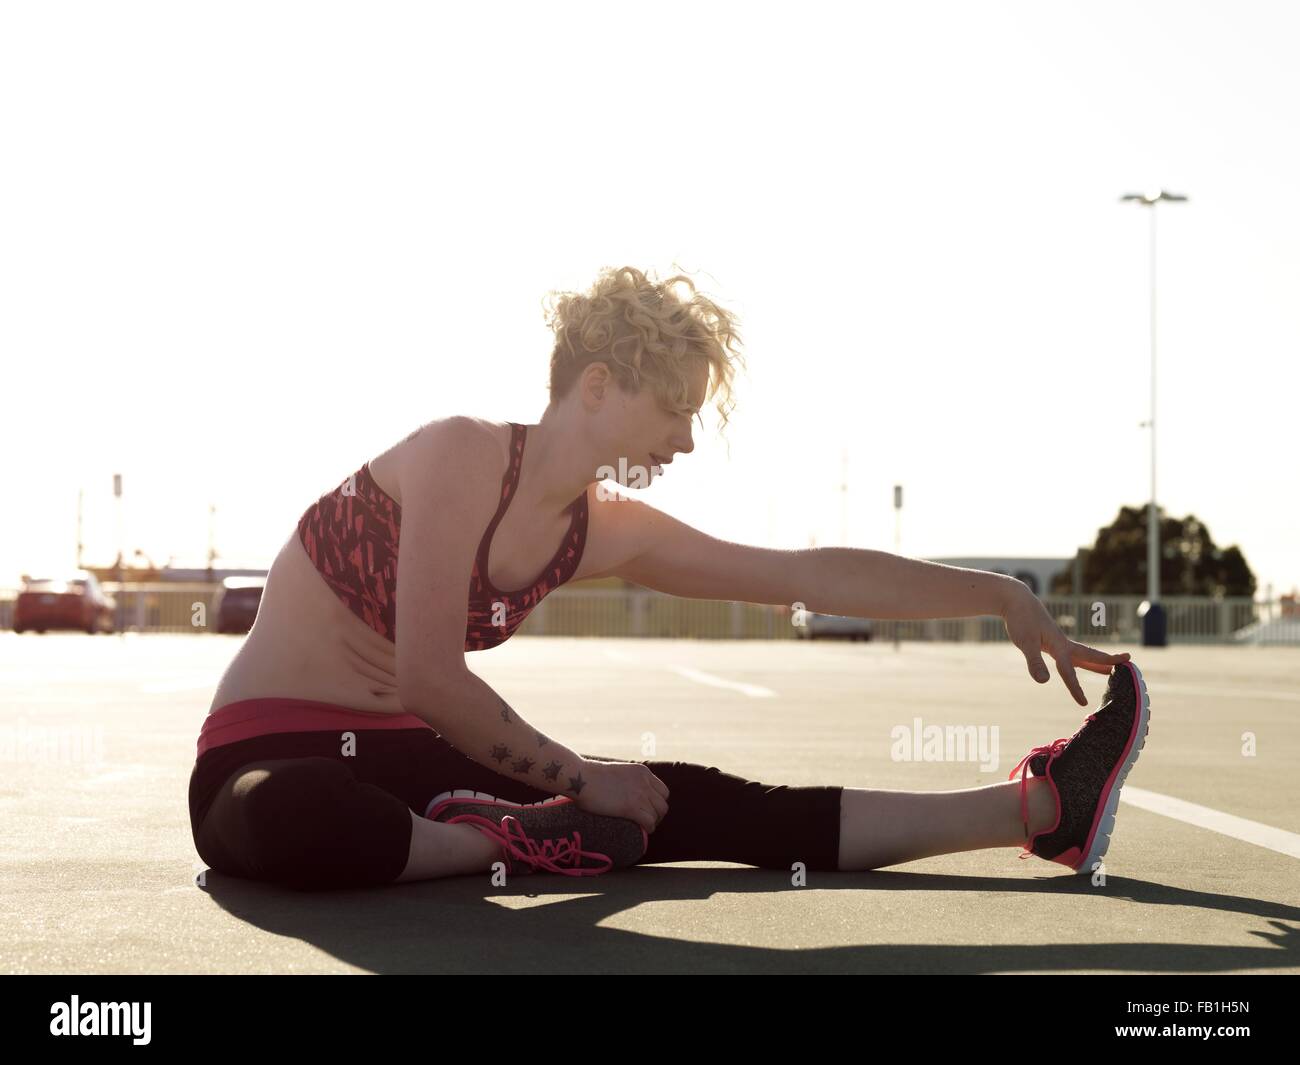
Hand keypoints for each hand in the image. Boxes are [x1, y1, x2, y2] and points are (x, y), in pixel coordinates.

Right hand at [574, 760, 669, 835]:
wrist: (580, 778)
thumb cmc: (590, 776)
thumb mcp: (617, 772)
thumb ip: (627, 781)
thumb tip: (624, 794)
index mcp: (642, 772)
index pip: (662, 791)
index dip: (657, 802)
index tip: (648, 810)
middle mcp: (644, 781)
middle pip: (663, 803)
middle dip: (657, 814)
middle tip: (646, 821)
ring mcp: (639, 794)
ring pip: (658, 813)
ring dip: (653, 822)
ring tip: (644, 827)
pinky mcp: (631, 807)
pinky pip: (649, 822)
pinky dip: (648, 828)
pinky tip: (643, 831)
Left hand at [1000, 581, 1131, 705]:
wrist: (1016, 599)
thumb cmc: (1020, 619)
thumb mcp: (1025, 642)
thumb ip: (1035, 662)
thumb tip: (1044, 682)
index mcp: (1059, 646)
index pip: (1068, 671)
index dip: (1075, 688)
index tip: (1083, 703)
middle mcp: (1062, 643)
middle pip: (1089, 655)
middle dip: (1107, 661)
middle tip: (1128, 663)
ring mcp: (1057, 641)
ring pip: (1081, 655)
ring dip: (1096, 662)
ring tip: (1110, 670)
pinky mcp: (1050, 639)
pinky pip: (1070, 653)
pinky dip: (1079, 660)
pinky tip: (1077, 663)